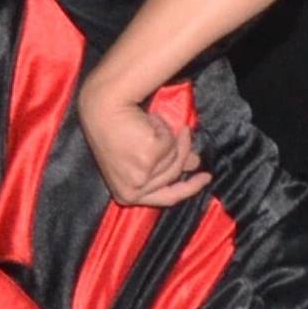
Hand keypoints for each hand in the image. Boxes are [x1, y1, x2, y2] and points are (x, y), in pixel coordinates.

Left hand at [78, 92, 210, 207]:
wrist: (101, 110)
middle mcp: (133, 190)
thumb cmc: (113, 131)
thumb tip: (194, 163)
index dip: (189, 188)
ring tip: (152, 123)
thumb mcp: (137, 156)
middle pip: (174, 175)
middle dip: (183, 153)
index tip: (206, 178)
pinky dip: (163, 128)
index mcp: (126, 194)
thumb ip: (164, 165)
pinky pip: (170, 143)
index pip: (167, 199)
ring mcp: (141, 175)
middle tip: (187, 134)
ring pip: (175, 158)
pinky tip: (148, 121)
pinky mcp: (148, 157)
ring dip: (168, 137)